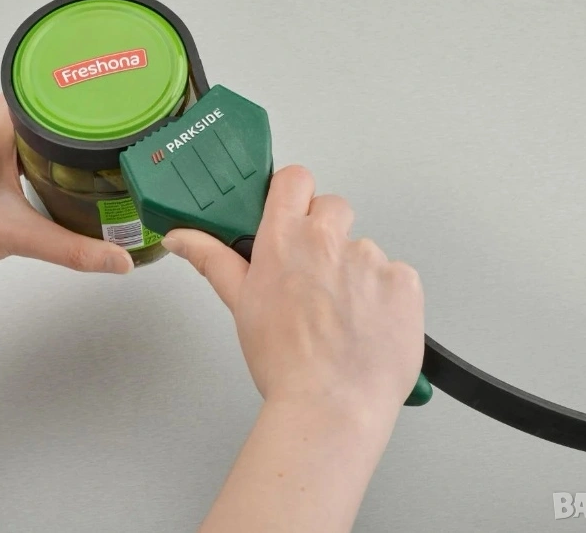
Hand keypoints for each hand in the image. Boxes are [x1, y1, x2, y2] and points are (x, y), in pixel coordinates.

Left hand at [0, 95, 133, 275]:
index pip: (51, 83)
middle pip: (50, 102)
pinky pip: (26, 139)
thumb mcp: (18, 236)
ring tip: (105, 142)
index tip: (120, 94)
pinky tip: (70, 167)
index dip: (87, 88)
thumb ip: (73, 249)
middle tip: (124, 122)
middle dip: (86, 112)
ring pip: (38, 122)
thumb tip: (119, 259)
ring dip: (67, 132)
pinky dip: (49, 149)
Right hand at [161, 165, 423, 414]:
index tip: (292, 217)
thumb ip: (212, 260)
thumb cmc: (284, 363)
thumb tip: (180, 237)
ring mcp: (372, 259)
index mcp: (284, 239)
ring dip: (355, 272)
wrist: (331, 406)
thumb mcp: (240, 305)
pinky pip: (396, 276)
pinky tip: (369, 326)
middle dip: (326, 234)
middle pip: (333, 208)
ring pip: (364, 249)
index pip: (295, 179)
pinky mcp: (405, 283)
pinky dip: (386, 297)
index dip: (294, 196)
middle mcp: (329, 239)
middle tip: (315, 278)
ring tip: (342, 317)